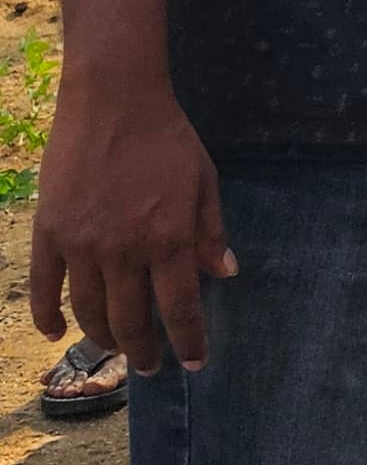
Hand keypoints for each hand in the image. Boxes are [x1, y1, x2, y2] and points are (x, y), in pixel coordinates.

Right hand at [28, 65, 232, 374]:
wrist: (114, 98)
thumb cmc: (167, 137)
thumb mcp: (204, 181)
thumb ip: (210, 231)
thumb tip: (224, 273)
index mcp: (168, 238)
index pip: (179, 308)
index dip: (188, 341)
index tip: (194, 362)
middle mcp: (124, 249)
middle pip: (129, 320)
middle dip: (142, 351)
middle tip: (148, 366)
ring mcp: (82, 243)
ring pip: (88, 310)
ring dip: (102, 338)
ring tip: (114, 349)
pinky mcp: (50, 231)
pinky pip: (45, 286)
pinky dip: (47, 315)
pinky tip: (56, 333)